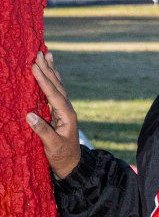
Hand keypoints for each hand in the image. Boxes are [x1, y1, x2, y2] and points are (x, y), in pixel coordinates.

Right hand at [26, 51, 80, 179]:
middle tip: (39, 52)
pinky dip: (51, 79)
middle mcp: (67, 109)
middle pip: (57, 85)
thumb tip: (29, 114)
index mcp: (66, 115)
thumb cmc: (62, 156)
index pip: (54, 94)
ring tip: (46, 54)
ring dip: (51, 70)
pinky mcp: (59, 112)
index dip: (44, 80)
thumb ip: (42, 131)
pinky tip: (48, 71)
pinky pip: (55, 91)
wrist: (71, 164)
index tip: (35, 66)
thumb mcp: (52, 146)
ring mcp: (64, 109)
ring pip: (57, 86)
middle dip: (47, 69)